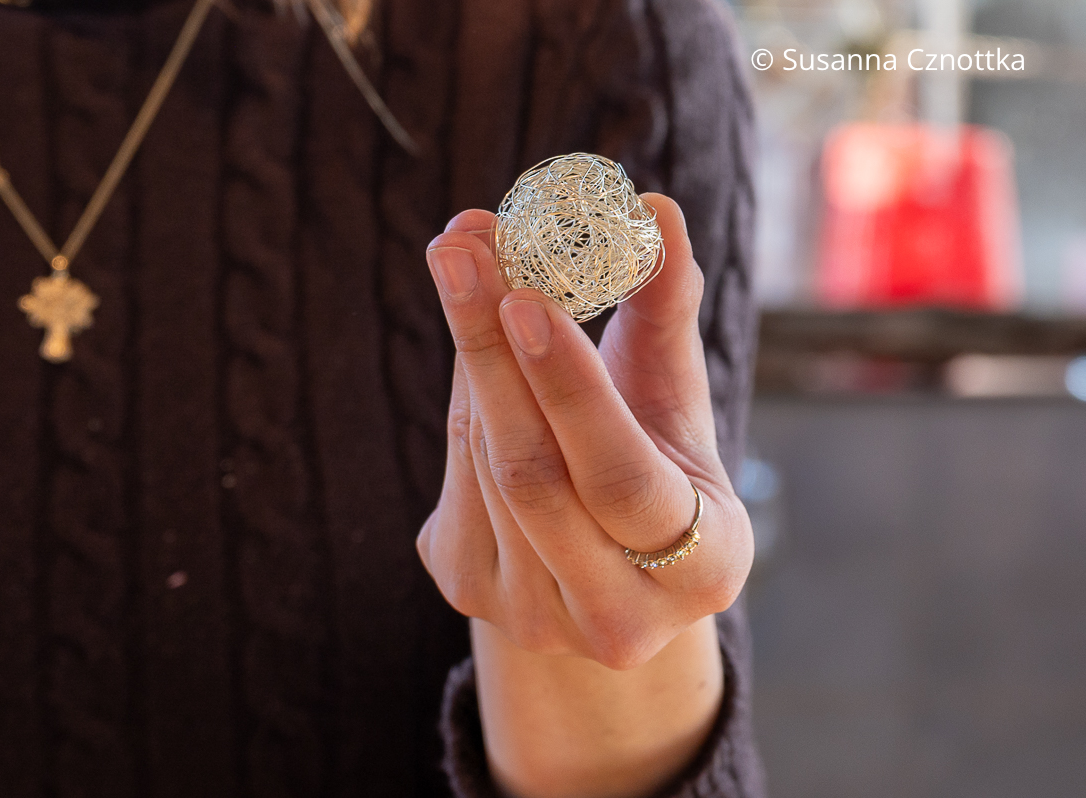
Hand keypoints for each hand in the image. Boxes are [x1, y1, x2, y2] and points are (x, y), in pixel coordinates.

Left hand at [417, 193, 753, 670]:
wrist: (610, 557)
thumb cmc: (657, 459)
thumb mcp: (674, 397)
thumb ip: (667, 311)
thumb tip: (653, 209)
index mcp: (706, 569)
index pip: (623, 479)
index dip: (571, 389)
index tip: (523, 295)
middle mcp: (619, 618)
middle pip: (534, 476)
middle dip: (489, 352)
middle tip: (460, 248)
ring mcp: (537, 618)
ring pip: (484, 472)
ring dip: (472, 365)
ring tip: (467, 269)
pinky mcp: (471, 594)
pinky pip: (453, 483)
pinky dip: (462, 405)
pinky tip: (476, 352)